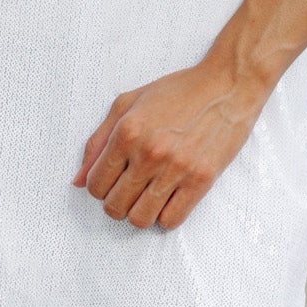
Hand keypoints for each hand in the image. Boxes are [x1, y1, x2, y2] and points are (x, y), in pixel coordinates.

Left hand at [73, 60, 269, 231]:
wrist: (227, 86)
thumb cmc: (178, 91)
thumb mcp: (128, 104)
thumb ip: (98, 141)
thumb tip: (79, 180)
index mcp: (127, 132)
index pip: (95, 185)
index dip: (99, 188)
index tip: (112, 182)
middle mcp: (149, 153)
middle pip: (115, 207)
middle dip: (116, 203)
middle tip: (129, 191)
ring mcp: (176, 169)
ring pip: (140, 219)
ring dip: (139, 214)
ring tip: (147, 198)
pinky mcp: (202, 180)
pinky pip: (172, 220)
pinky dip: (165, 217)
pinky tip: (168, 200)